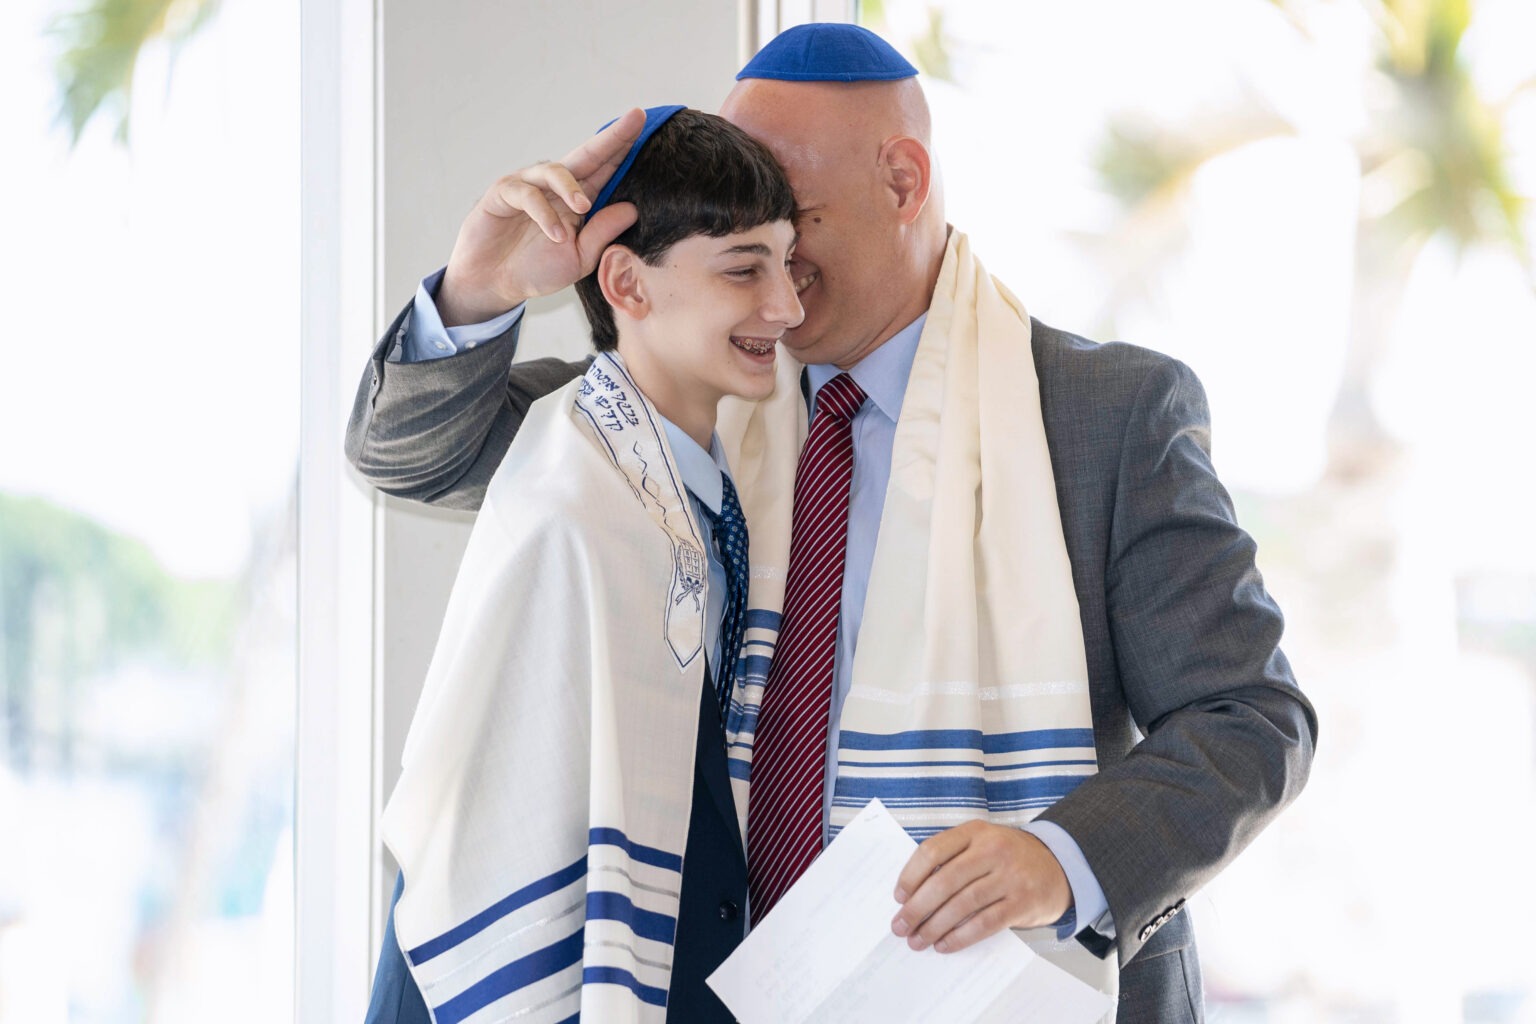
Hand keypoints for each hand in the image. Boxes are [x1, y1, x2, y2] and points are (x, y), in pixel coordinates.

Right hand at [437, 108, 646, 326]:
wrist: (495, 283)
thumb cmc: (536, 268)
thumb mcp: (579, 258)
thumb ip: (601, 234)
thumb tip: (632, 208)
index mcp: (578, 198)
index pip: (605, 168)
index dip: (623, 147)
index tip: (644, 122)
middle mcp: (556, 186)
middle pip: (587, 155)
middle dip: (611, 137)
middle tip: (636, 118)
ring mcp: (529, 185)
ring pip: (555, 171)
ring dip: (571, 187)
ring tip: (582, 208)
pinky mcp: (504, 193)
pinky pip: (527, 195)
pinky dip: (544, 214)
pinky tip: (556, 235)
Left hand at [890, 820, 1070, 953]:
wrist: (1059, 865)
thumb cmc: (1008, 857)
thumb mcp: (982, 843)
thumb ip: (953, 858)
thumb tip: (912, 894)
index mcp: (975, 831)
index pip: (933, 850)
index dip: (911, 875)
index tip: (898, 896)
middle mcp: (993, 850)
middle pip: (944, 881)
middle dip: (917, 908)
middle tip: (900, 927)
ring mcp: (1010, 876)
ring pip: (962, 904)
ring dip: (934, 926)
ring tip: (918, 940)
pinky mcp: (1022, 902)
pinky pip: (984, 923)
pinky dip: (960, 937)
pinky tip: (945, 945)